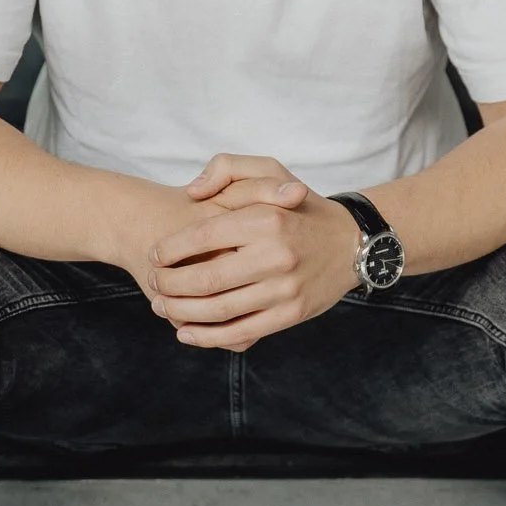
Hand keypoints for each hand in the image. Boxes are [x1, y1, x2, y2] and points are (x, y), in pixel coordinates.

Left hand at [149, 153, 361, 349]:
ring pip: (218, 310)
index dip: (169, 249)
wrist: (351, 242)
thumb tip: (192, 192)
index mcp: (265, 218)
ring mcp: (285, 288)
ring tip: (161, 307)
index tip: (154, 256)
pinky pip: (242, 332)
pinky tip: (186, 333)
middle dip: (169, 285)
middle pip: (205, 279)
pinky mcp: (292, 314)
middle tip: (153, 283)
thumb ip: (226, 168)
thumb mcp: (269, 170)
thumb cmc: (299, 206)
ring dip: (181, 312)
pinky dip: (208, 337)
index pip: (202, 236)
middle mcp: (276, 254)